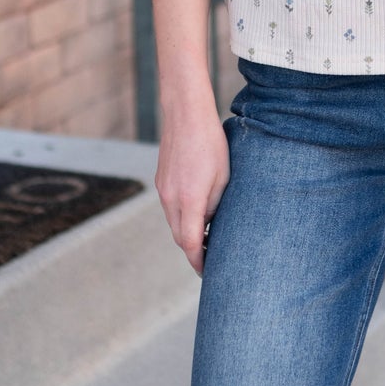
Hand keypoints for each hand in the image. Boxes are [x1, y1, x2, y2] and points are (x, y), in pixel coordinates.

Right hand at [155, 84, 230, 275]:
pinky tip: (197, 213)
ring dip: (187, 232)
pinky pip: (170, 207)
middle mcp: (170, 198)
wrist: (185, 114)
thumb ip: (216, 206)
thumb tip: (209, 224)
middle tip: (210, 258)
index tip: (208, 271)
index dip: (198, 261)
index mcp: (189, 199)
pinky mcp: (161, 181)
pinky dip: (182, 216)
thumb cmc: (211, 144)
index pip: (189, 242)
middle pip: (178, 236)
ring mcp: (162, 189)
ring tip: (207, 237)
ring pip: (173, 222)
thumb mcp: (223, 178)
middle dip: (193, 250)